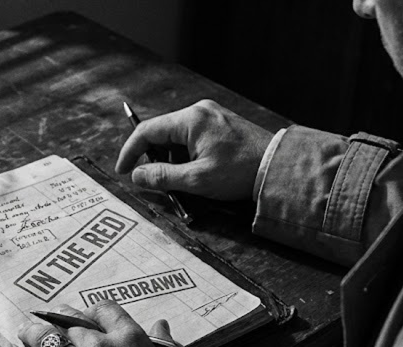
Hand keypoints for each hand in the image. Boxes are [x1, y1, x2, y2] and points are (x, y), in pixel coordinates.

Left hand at [1, 301, 187, 346]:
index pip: (105, 310)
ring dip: (32, 333)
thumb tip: (161, 326)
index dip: (93, 310)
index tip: (87, 315)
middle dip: (57, 317)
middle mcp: (97, 346)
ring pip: (44, 339)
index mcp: (128, 339)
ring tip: (24, 331)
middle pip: (69, 320)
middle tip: (49, 317)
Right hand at [115, 99, 273, 200]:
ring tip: (178, 180)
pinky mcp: (220, 124)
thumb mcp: (196, 180)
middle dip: (151, 158)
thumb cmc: (240, 171)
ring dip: (169, 158)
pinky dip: (183, 154)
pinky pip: (190, 137)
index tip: (123, 171)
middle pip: (160, 132)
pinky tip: (192, 171)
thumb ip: (162, 177)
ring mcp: (211, 115)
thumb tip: (136, 175)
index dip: (130, 152)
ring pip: (175, 136)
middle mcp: (199, 111)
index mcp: (190, 119)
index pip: (147, 131)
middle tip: (151, 181)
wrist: (279, 167)